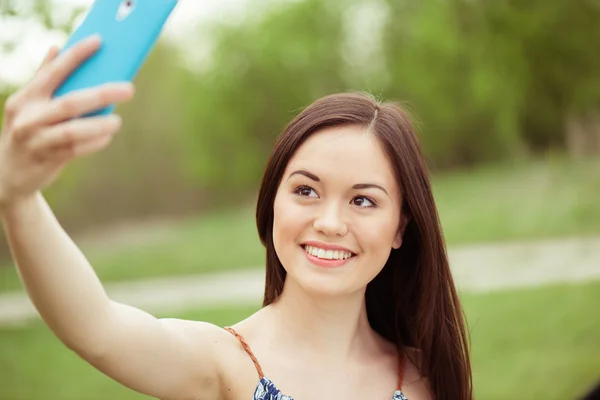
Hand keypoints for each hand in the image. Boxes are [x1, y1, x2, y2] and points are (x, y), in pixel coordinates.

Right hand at [0, 35, 134, 209]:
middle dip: (102, 94)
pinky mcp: (46, 159)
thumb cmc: (28, 131)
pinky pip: (75, 150)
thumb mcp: (28, 105)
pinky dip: (94, 142)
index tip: (98, 41)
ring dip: (99, 125)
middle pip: (70, 103)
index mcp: (26, 98)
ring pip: (72, 131)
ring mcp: (36, 140)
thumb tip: (57, 47)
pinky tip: (107, 137)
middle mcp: (28, 117)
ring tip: (117, 121)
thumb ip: (42, 78)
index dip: (75, 56)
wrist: (9, 173)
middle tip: (129, 88)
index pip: (53, 72)